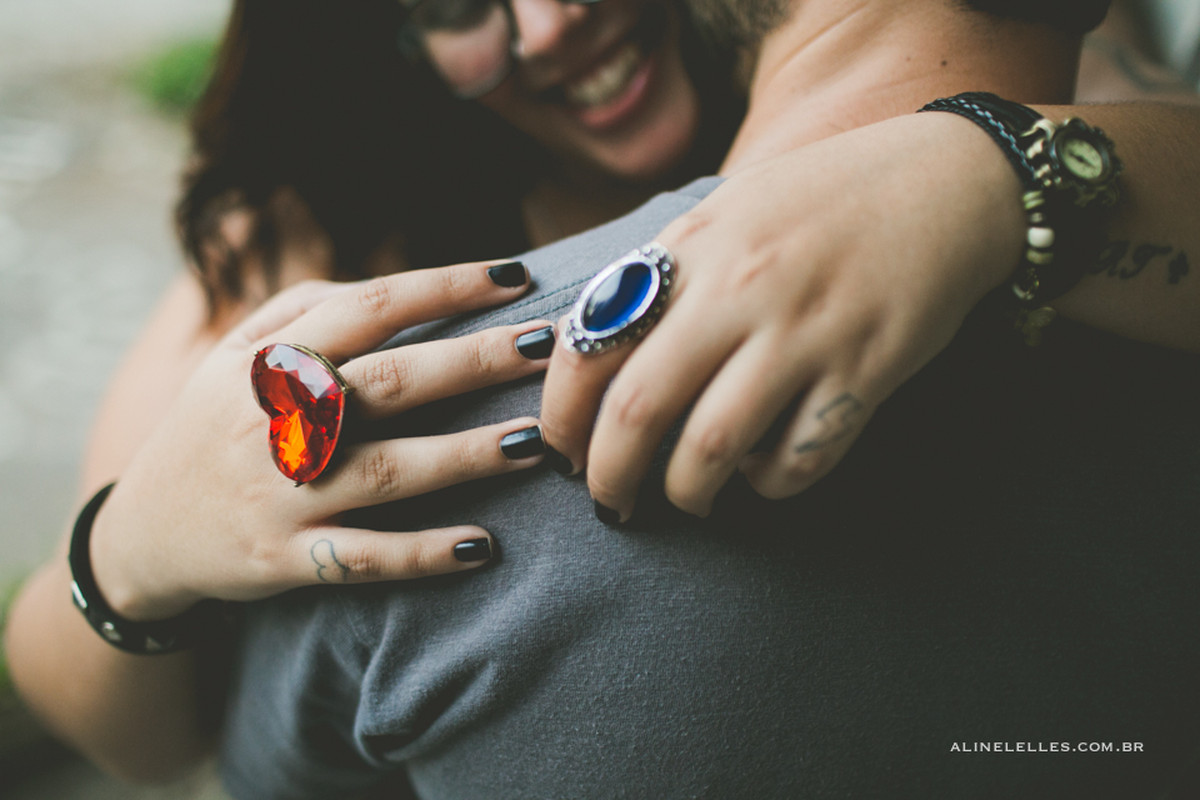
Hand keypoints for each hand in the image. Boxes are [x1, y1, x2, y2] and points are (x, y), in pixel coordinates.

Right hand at [89, 261, 551, 619]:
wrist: (142, 534)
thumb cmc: (212, 426)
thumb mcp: (234, 355)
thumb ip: (306, 312)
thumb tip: (397, 288)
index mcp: (269, 360)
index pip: (370, 307)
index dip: (446, 288)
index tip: (517, 276)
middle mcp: (275, 422)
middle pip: (390, 382)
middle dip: (475, 360)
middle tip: (548, 346)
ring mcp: (282, 495)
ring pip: (387, 471)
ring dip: (466, 456)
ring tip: (537, 442)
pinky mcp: (285, 560)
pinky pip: (363, 558)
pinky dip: (421, 554)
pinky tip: (481, 546)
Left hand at [540, 113, 1024, 518]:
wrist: (948, 181)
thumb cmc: (824, 201)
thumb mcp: (726, 210)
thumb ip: (662, 270)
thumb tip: (588, 345)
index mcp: (692, 246)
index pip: (589, 344)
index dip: (561, 415)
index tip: (562, 450)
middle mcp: (738, 288)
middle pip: (637, 410)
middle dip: (607, 475)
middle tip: (608, 502)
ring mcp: (803, 332)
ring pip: (712, 448)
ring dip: (687, 492)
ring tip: (689, 498)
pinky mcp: (864, 370)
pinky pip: (798, 459)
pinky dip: (771, 484)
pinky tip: (766, 471)